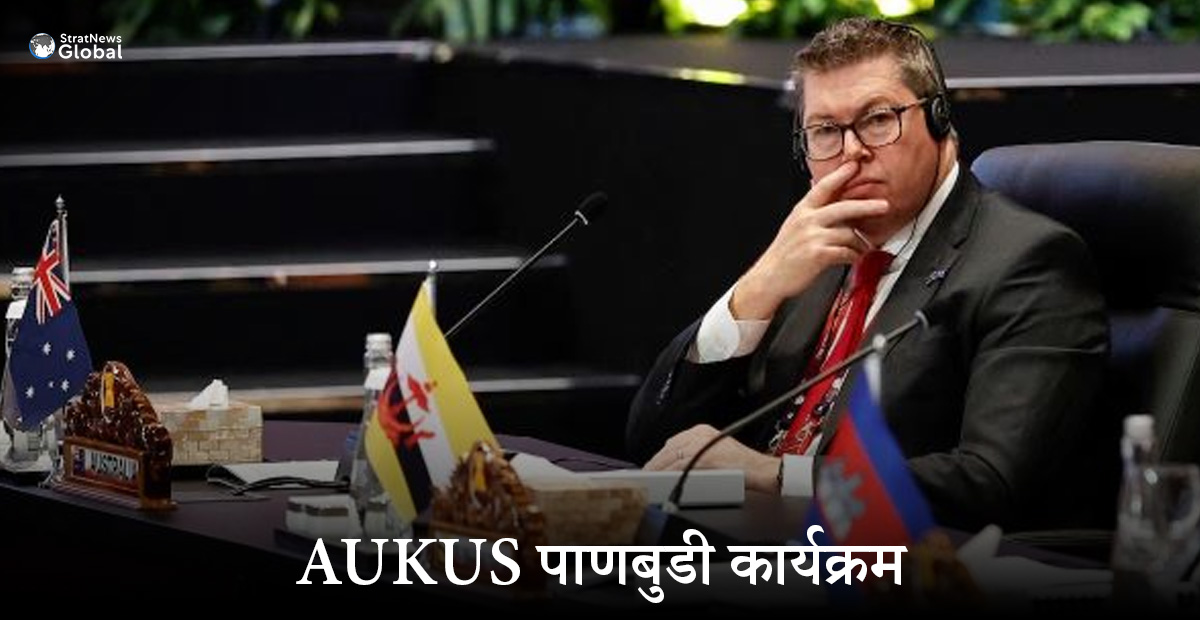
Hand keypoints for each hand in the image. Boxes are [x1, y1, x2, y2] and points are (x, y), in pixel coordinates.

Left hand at [642, 424, 781, 492]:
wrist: (761, 470)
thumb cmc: (743, 466)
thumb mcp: (716, 452)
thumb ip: (697, 453)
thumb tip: (676, 465)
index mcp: (702, 431)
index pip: (673, 442)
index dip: (660, 456)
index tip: (652, 465)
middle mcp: (700, 434)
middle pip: (669, 448)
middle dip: (656, 462)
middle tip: (646, 474)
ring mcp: (701, 444)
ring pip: (671, 456)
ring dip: (658, 469)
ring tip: (649, 479)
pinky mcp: (704, 457)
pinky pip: (679, 466)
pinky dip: (668, 474)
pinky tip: (662, 480)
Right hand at [731, 160, 886, 319]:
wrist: (770, 277)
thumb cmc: (784, 253)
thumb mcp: (794, 225)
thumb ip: (813, 213)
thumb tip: (833, 202)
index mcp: (802, 210)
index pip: (823, 187)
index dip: (840, 174)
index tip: (855, 165)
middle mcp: (807, 220)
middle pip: (844, 207)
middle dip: (867, 206)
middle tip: (883, 205)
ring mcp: (812, 237)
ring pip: (848, 233)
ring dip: (860, 243)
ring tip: (864, 247)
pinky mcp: (818, 254)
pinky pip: (846, 252)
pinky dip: (853, 256)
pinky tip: (853, 257)